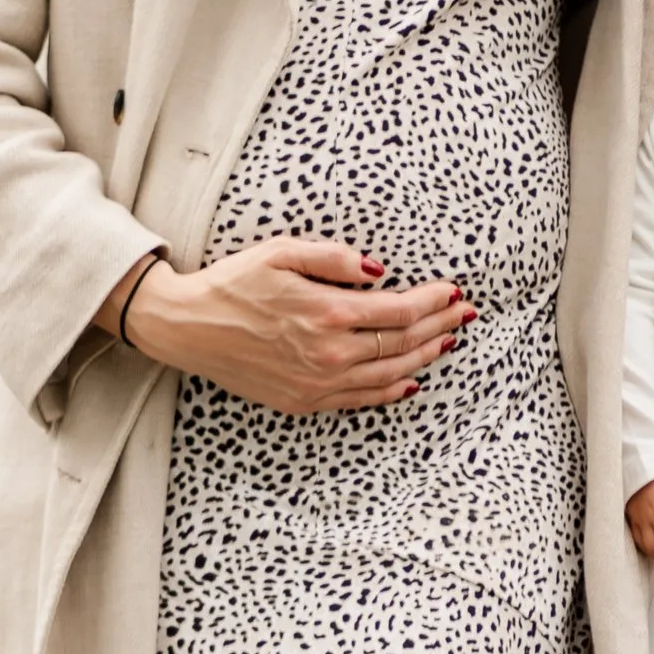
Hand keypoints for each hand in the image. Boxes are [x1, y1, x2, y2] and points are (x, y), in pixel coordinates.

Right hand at [107, 238, 472, 415]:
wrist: (188, 327)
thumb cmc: (234, 282)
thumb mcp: (282, 252)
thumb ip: (335, 258)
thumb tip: (380, 270)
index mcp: (326, 312)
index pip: (399, 311)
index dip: (432, 301)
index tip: (453, 291)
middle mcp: (328, 354)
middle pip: (402, 343)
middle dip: (439, 326)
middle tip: (465, 314)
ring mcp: (317, 383)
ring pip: (389, 374)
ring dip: (425, 357)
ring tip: (448, 341)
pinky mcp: (305, 401)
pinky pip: (362, 399)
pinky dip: (392, 389)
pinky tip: (411, 378)